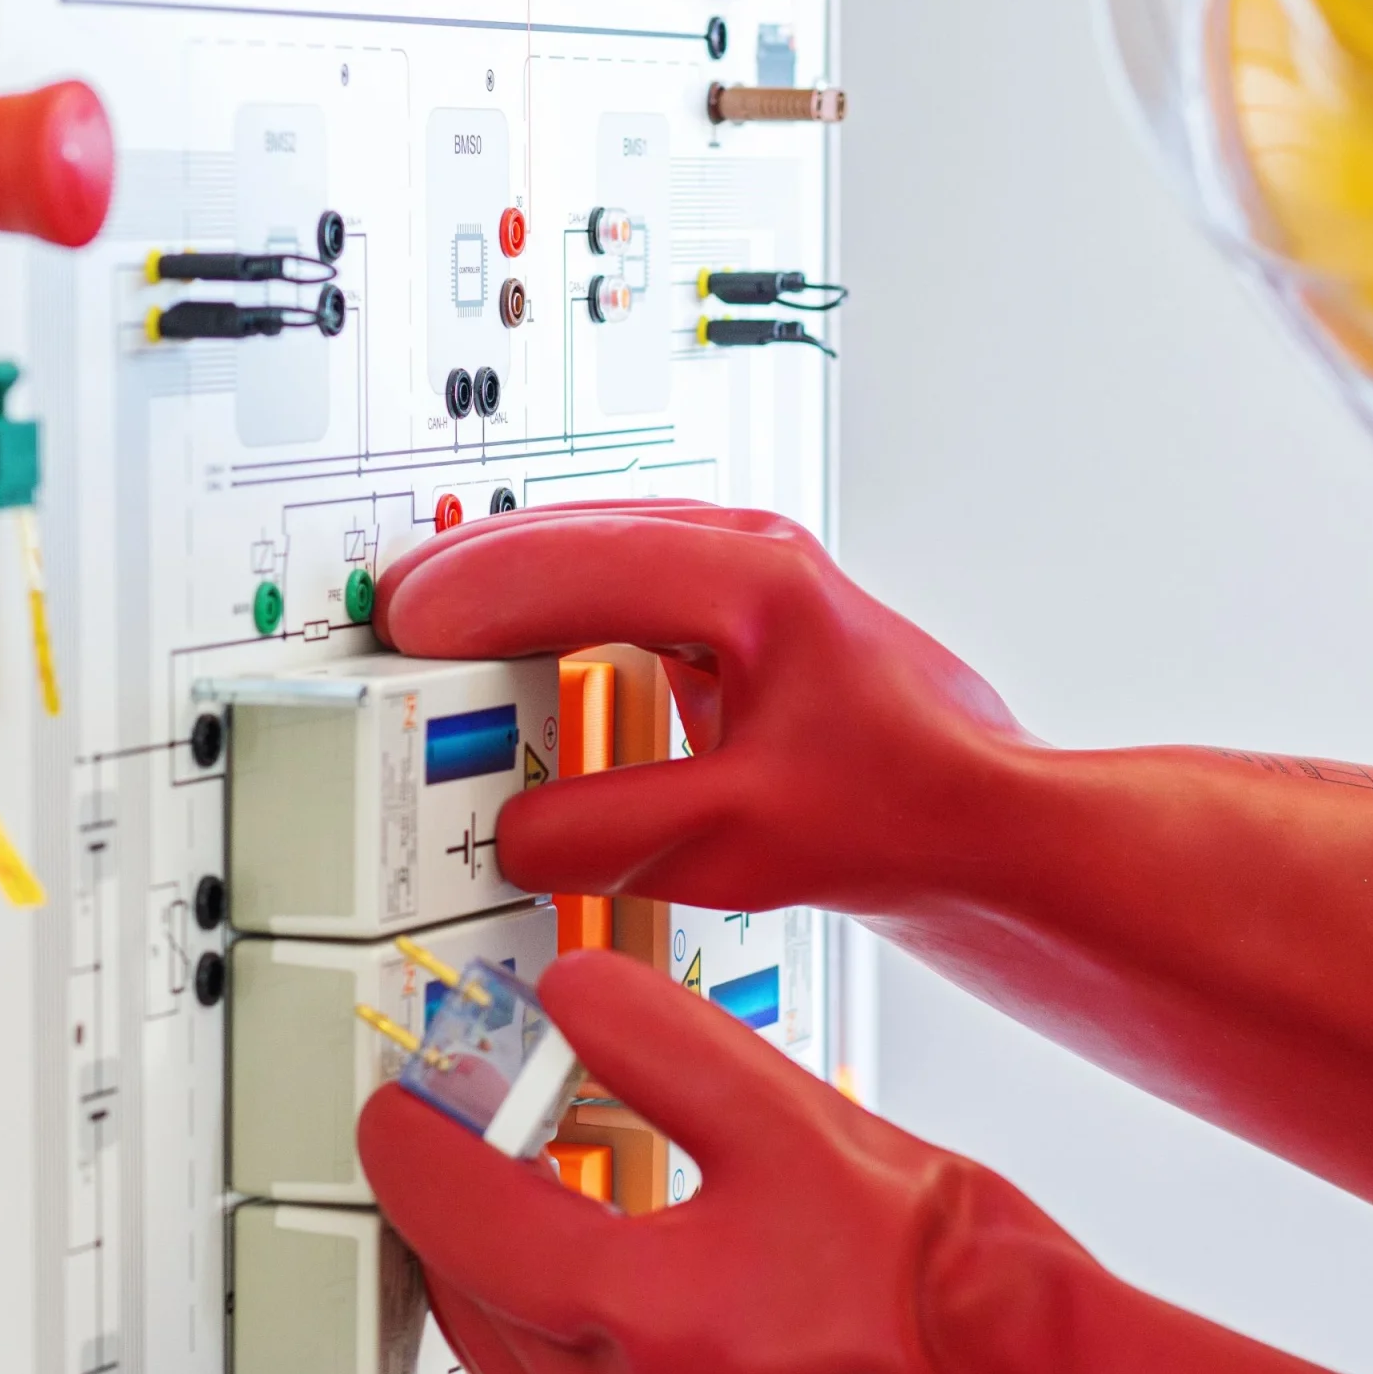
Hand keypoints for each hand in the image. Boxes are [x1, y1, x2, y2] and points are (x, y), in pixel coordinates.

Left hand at [359, 951, 1372, 1373]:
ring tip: (476, 1186)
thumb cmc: (926, 1271)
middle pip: (464, 1294)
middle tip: (421, 1130)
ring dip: (474, 1267)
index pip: (466, 1220)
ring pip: (499, 1349)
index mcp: (637, 1317)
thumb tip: (573, 996)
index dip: (416, 1146)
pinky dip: (527, 1316)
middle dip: (431, 1209)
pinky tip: (556, 1264)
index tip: (390, 1103)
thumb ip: (667, 1046)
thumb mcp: (789, 1116)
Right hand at [376, 501, 1027, 913]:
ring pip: (595, 555)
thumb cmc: (912, 808)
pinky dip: (556, 621)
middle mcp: (746, 558)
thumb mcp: (746, 838)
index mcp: (752, 579)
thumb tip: (519, 833)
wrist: (984, 826)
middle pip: (575, 535)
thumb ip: (617, 835)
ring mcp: (742, 581)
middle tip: (388, 621)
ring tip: (433, 637)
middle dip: (474, 575)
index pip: (579, 563)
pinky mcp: (734, 624)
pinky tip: (520, 661)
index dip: (475, 592)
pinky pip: (619, 596)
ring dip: (513, 592)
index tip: (402, 624)